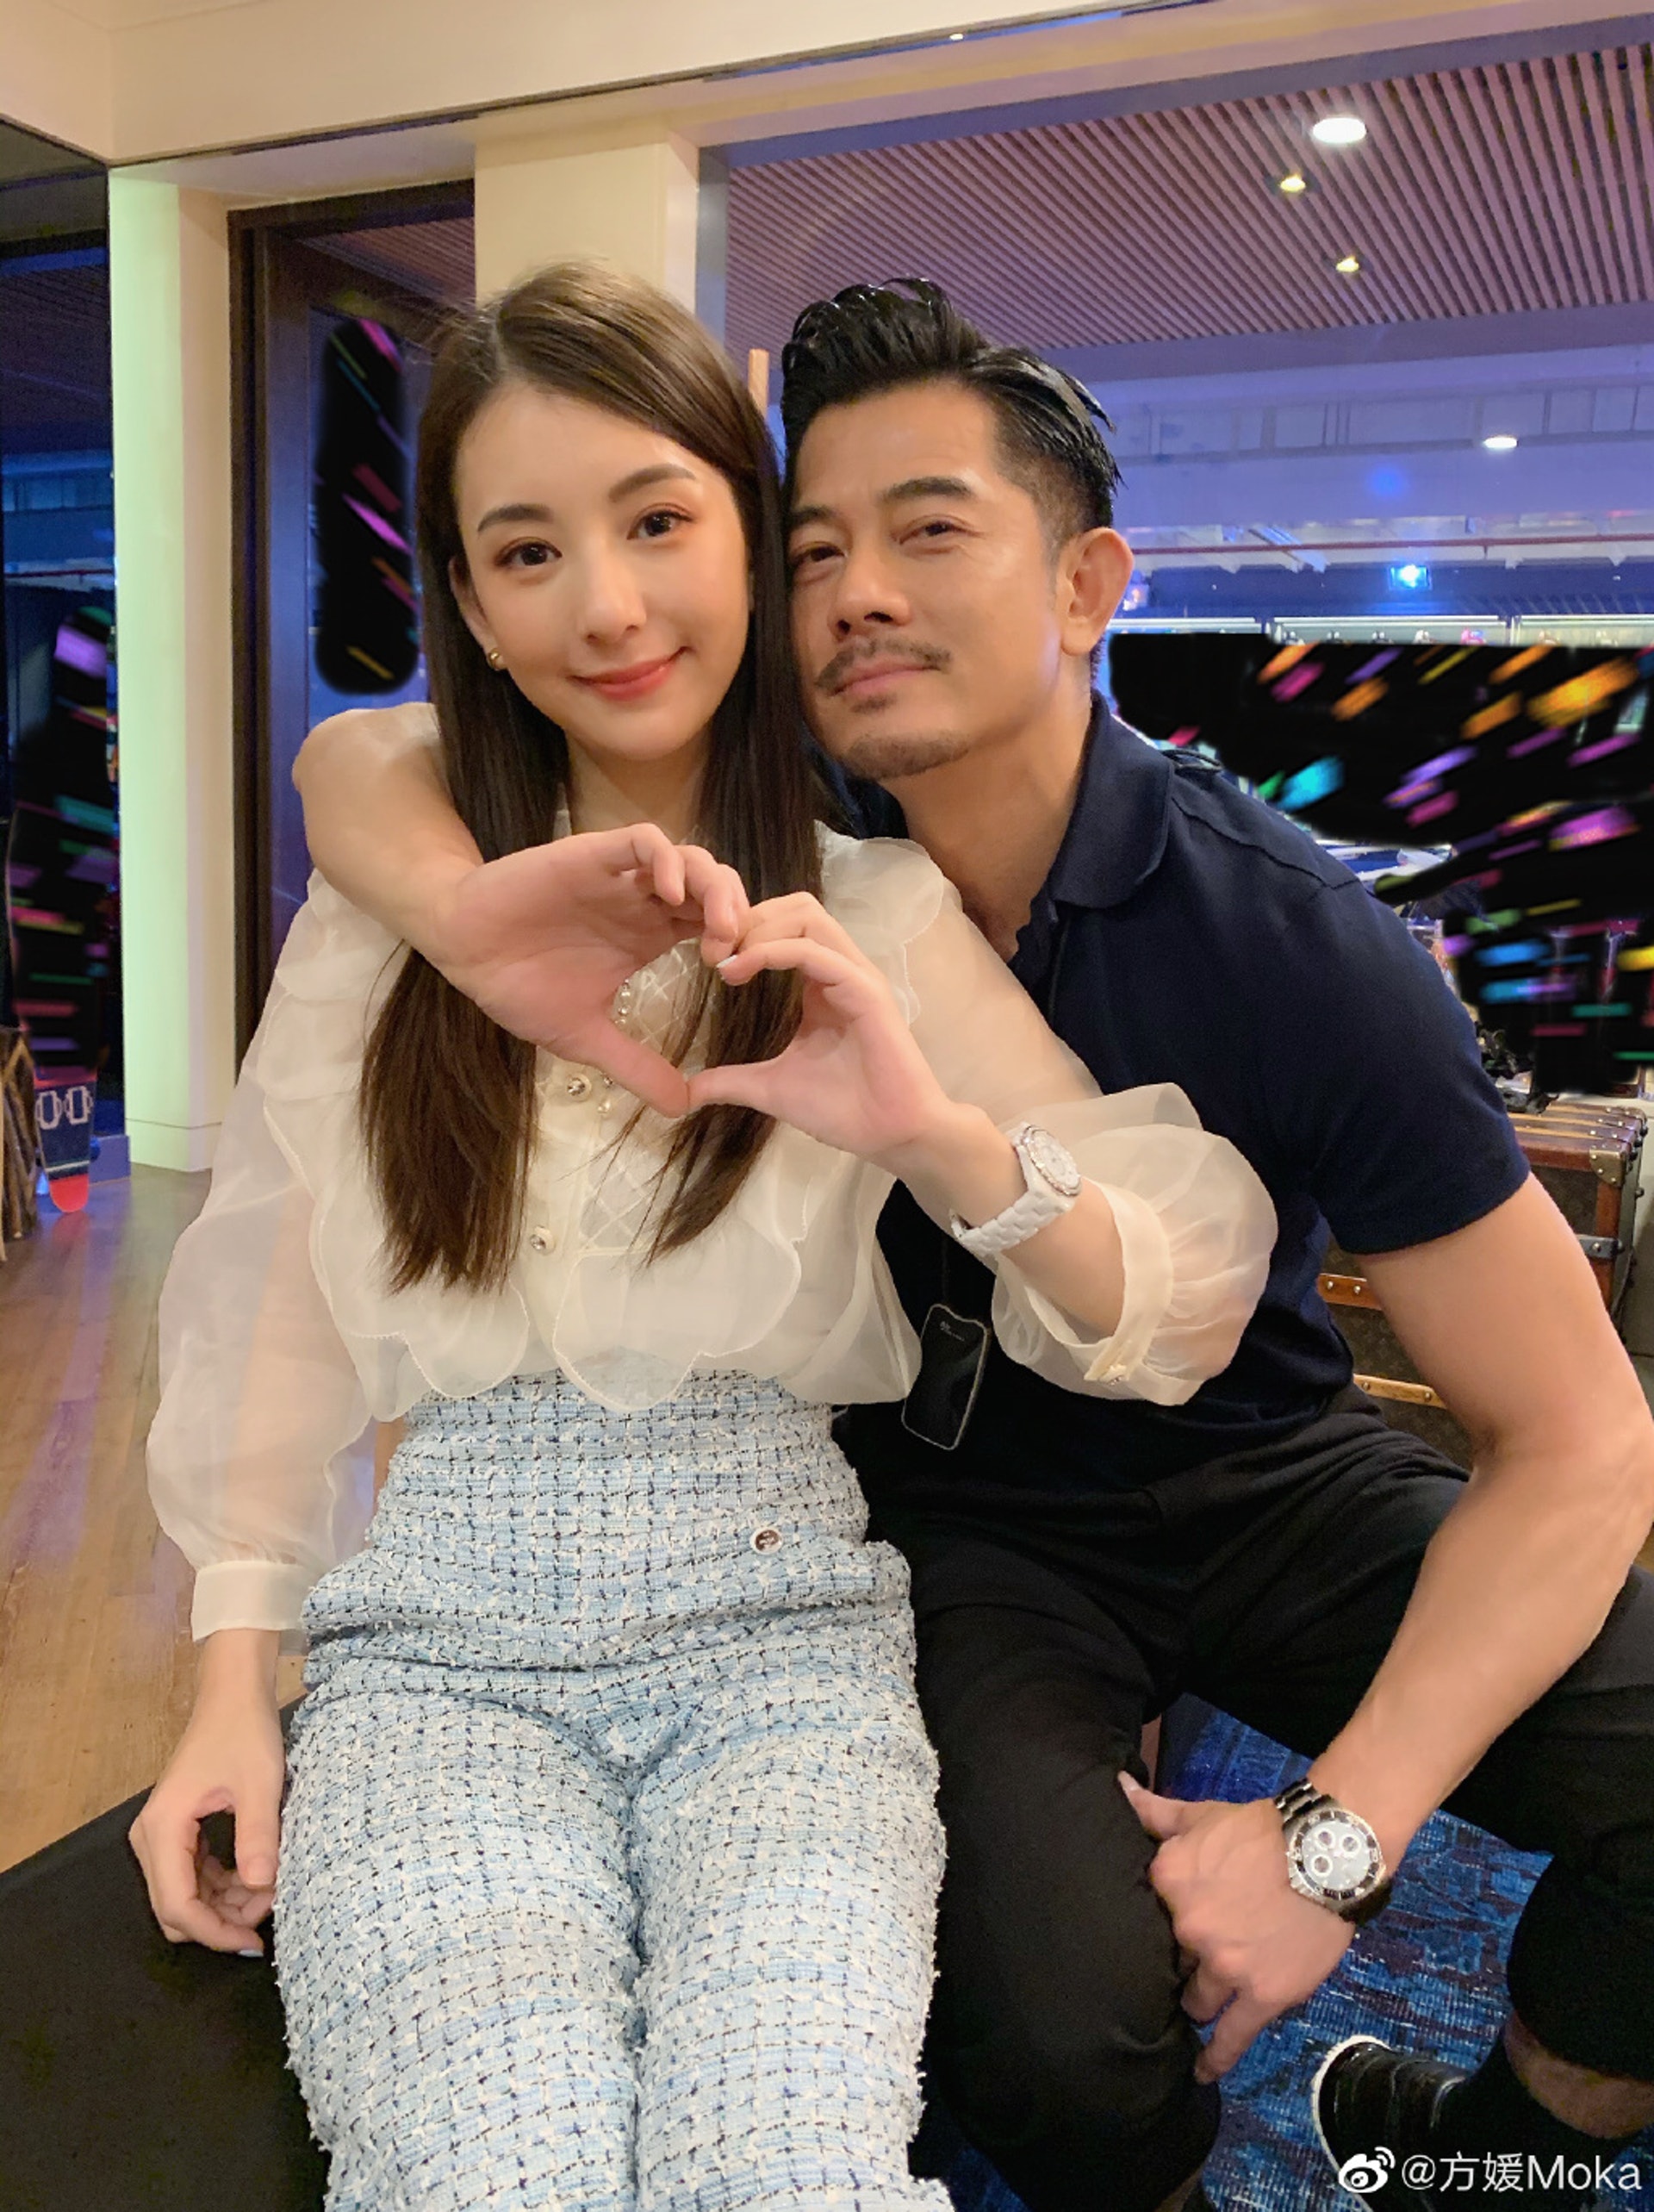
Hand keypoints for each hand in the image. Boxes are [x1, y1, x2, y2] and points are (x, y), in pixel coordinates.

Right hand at [128, 1669, 285, 1954]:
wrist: (233, 1693)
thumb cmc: (245, 1731)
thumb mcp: (260, 1784)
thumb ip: (258, 1836)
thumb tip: (261, 1888)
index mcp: (163, 1827)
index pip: (177, 1904)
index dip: (213, 1932)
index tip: (253, 1942)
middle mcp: (150, 1836)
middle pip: (174, 1908)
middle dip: (220, 1920)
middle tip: (267, 1911)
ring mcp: (160, 1834)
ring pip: (183, 1895)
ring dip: (223, 1904)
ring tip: (268, 1890)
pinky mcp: (175, 1830)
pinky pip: (191, 1876)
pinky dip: (221, 1885)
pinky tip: (253, 1876)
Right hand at [427, 827, 749, 1117]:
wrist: (464, 949)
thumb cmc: (520, 986)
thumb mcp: (587, 1037)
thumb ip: (636, 1068)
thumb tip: (681, 1109)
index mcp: (651, 935)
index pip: (718, 923)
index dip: (739, 943)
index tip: (735, 978)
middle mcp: (644, 902)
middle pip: (717, 887)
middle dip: (738, 914)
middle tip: (731, 954)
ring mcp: (621, 877)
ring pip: (691, 858)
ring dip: (715, 887)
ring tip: (714, 927)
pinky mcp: (592, 857)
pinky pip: (644, 841)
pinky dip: (668, 859)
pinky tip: (670, 894)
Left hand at [685, 893, 954, 1158]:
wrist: (892, 1135)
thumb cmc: (842, 1110)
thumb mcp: (772, 1089)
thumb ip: (732, 1081)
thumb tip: (688, 1091)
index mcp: (821, 982)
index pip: (785, 926)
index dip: (743, 931)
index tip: (707, 960)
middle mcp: (840, 969)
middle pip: (796, 906)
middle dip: (748, 917)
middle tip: (712, 951)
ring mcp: (855, 975)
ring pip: (807, 915)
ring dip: (759, 927)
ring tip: (726, 960)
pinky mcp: (865, 991)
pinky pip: (815, 951)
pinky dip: (773, 951)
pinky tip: (741, 971)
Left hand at [1119, 1773, 1353, 2078]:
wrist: (1324, 1850)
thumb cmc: (1259, 1829)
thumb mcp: (1200, 1815)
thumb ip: (1153, 1811)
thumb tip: (1117, 1788)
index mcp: (1167, 1882)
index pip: (1144, 1920)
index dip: (1152, 1929)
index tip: (1150, 1939)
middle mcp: (1189, 1928)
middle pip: (1170, 1961)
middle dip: (1177, 1964)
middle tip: (1180, 1971)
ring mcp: (1225, 1966)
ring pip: (1197, 1999)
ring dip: (1197, 2002)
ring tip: (1193, 2011)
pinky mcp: (1262, 1994)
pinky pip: (1232, 2036)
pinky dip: (1216, 2057)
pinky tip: (1202, 2072)